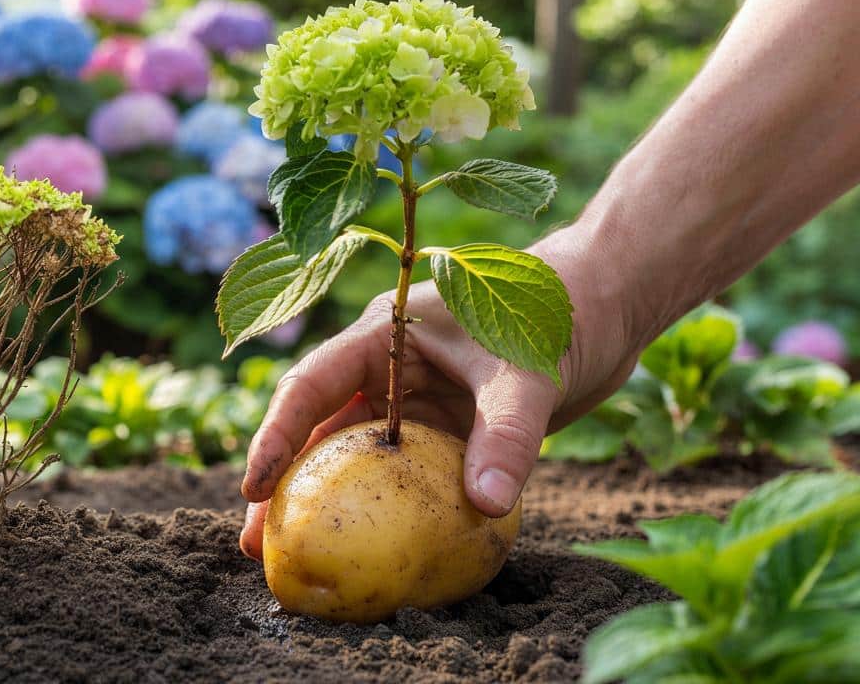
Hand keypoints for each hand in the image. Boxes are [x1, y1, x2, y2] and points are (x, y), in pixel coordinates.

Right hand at [238, 236, 643, 559]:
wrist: (607, 306)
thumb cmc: (558, 314)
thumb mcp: (528, 372)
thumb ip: (507, 435)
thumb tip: (486, 504)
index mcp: (385, 334)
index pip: (313, 384)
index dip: (277, 434)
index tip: (254, 488)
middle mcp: (387, 369)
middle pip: (320, 429)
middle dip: (286, 484)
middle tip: (256, 543)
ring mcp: (414, 402)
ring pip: (356, 456)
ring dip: (328, 503)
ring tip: (293, 556)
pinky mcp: (445, 430)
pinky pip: (407, 474)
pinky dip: (389, 509)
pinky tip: (373, 549)